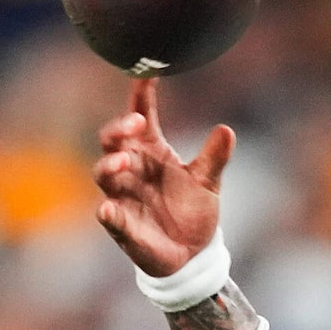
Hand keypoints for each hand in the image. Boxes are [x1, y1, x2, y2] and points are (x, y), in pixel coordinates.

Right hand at [94, 77, 232, 277]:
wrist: (191, 256)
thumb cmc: (192, 213)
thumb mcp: (208, 182)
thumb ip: (214, 157)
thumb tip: (226, 130)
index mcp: (151, 152)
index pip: (141, 116)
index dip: (141, 95)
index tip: (146, 73)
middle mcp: (131, 169)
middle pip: (113, 141)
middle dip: (119, 129)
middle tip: (136, 123)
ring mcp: (123, 197)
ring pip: (104, 174)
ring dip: (110, 164)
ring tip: (124, 160)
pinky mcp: (122, 226)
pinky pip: (110, 217)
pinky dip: (108, 213)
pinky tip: (108, 209)